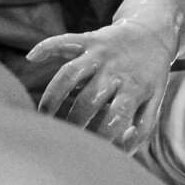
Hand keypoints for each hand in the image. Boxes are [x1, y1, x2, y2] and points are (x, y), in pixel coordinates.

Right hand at [28, 21, 176, 151]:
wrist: (153, 34)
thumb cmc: (149, 78)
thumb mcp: (153, 103)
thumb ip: (140, 130)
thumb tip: (120, 149)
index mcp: (134, 88)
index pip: (116, 118)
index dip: (102, 136)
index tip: (89, 150)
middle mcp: (115, 71)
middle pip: (89, 100)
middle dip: (74, 122)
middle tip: (62, 138)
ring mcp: (100, 54)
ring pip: (70, 74)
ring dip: (53, 95)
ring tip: (43, 116)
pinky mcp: (89, 39)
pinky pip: (65, 41)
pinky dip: (47, 46)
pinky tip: (31, 57)